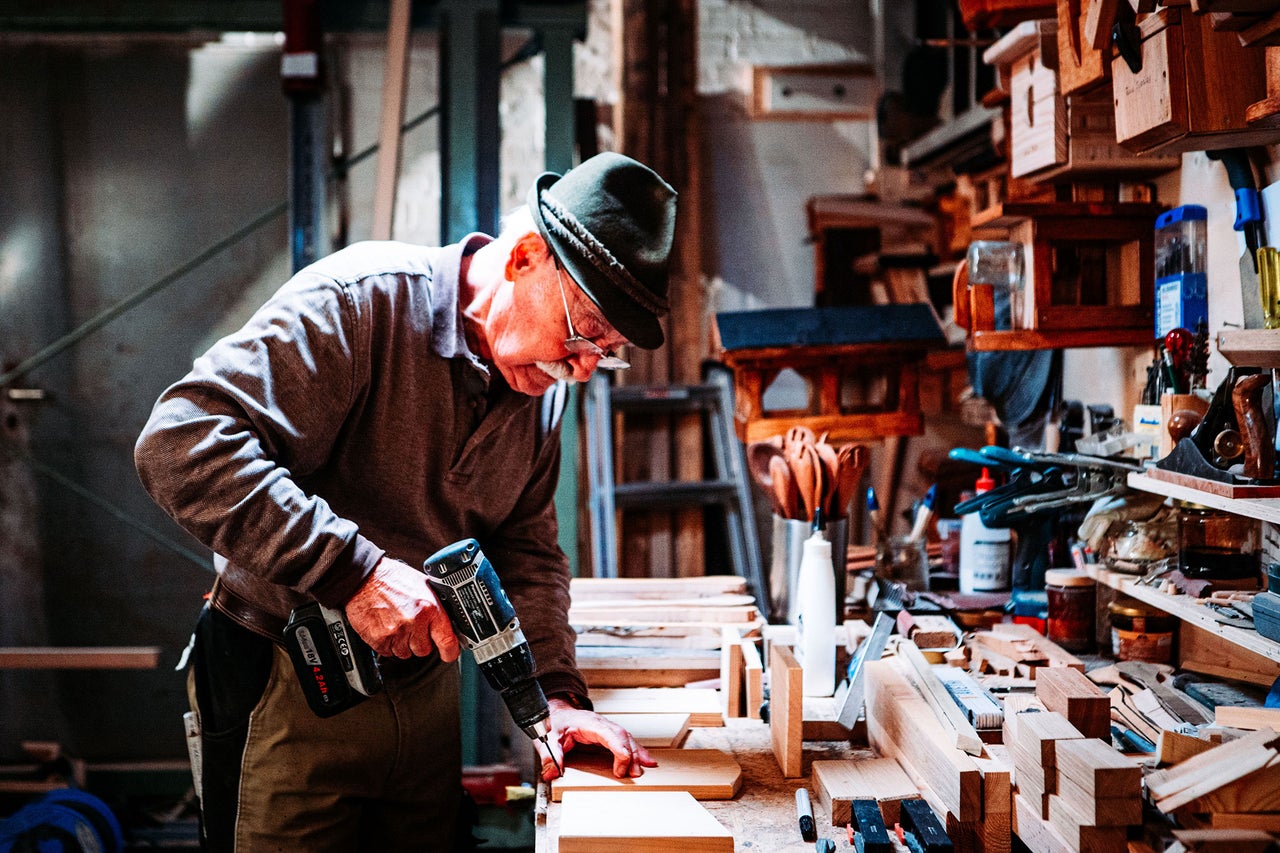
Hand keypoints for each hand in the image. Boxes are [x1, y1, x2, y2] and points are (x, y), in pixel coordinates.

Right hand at [344, 557, 459, 660]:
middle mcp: (414, 622)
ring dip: (403, 644)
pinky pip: (388, 653)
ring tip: (397, 624)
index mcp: (429, 608)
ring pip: (406, 653)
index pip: (447, 640)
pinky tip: (386, 627)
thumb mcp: (422, 585)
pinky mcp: (379, 639)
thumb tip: (447, 620)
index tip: (449, 654)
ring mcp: (395, 632)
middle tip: (413, 627)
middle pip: (424, 650)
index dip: (450, 651)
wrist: (363, 578)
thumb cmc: (391, 578)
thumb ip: (435, 605)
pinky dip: (388, 644)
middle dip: (420, 641)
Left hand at [537, 698, 656, 780]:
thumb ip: (550, 755)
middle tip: (635, 773)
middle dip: (631, 754)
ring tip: (648, 767)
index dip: (618, 747)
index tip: (624, 762)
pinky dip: (637, 751)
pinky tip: (646, 761)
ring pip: (627, 738)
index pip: (608, 733)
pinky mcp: (609, 734)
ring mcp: (607, 728)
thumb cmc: (555, 723)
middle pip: (622, 736)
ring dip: (638, 753)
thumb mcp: (548, 737)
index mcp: (589, 723)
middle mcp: (602, 724)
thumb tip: (551, 772)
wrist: (558, 712)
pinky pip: (626, 741)